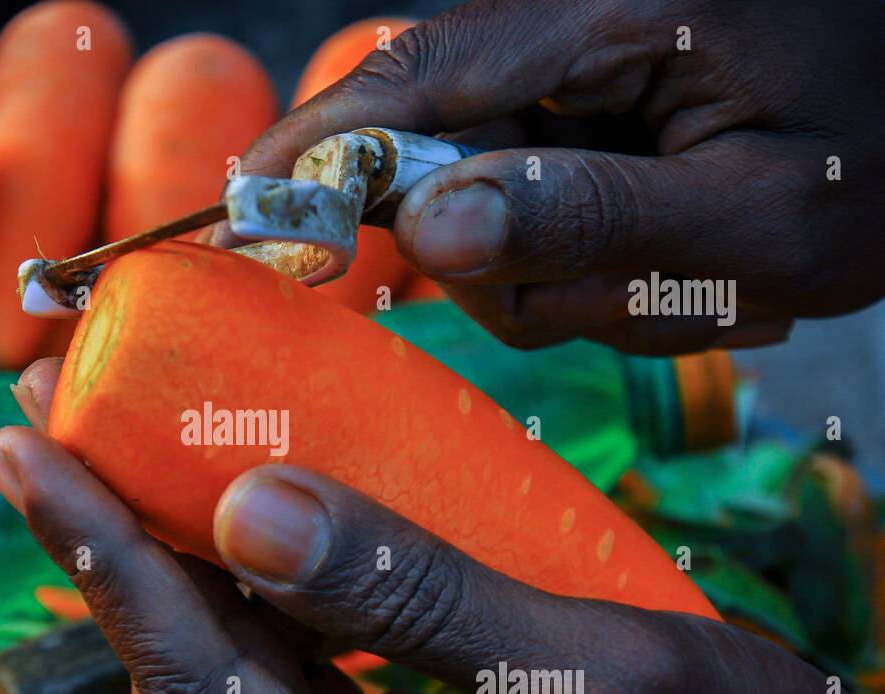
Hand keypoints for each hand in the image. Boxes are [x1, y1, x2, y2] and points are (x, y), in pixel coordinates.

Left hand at [0, 361, 884, 693]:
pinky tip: (266, 495)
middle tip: (61, 418)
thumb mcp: (611, 686)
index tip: (28, 456)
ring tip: (141, 435)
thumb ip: (428, 602)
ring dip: (184, 554)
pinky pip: (309, 662)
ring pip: (236, 673)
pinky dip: (276, 574)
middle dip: (116, 548)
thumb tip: (255, 507)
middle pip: (188, 688)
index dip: (107, 567)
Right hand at [222, 0, 884, 353]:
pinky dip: (582, 260)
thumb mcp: (751, 220)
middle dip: (499, 257)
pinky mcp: (582, 114)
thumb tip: (426, 228)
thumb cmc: (880, 165)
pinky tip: (670, 257)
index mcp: (609, 13)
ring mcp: (573, 73)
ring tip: (682, 274)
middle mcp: (570, 29)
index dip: (315, 157)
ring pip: (479, 200)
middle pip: (435, 156)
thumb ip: (584, 218)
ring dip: (558, 271)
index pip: (409, 78)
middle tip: (630, 292)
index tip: (246, 228)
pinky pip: (525, 205)